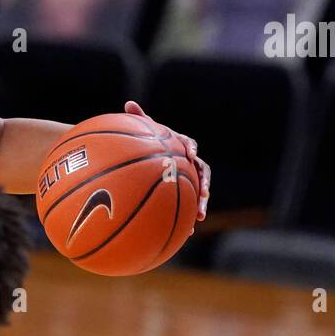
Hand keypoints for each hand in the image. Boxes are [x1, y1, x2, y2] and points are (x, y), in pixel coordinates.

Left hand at [124, 101, 209, 221]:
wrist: (150, 160)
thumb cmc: (149, 144)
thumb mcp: (145, 132)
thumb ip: (140, 119)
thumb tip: (129, 103)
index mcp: (182, 147)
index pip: (190, 145)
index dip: (191, 148)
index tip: (190, 153)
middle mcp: (189, 164)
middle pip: (202, 174)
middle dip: (205, 185)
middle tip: (205, 193)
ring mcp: (189, 180)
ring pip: (199, 193)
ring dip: (201, 204)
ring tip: (199, 216)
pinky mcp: (185, 194)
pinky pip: (188, 206)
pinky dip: (188, 218)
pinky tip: (187, 232)